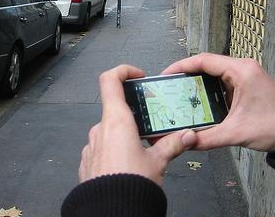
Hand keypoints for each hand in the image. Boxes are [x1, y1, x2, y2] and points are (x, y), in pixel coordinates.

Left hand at [79, 65, 196, 185]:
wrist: (111, 212)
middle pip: (115, 108)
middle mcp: (100, 129)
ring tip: (142, 150)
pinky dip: (114, 149)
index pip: (110, 79)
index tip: (137, 76)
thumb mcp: (158, 162)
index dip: (123, 71)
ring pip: (109, 130)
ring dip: (124, 135)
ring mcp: (91, 145)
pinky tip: (127, 164)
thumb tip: (187, 136)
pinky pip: (101, 147)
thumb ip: (173, 145)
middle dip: (133, 115)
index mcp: (116, 121)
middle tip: (149, 126)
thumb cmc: (131, 185)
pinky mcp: (87, 161)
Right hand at [162, 53, 274, 152]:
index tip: (167, 74)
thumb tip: (187, 140)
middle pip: (205, 64)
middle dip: (185, 74)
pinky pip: (220, 82)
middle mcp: (243, 69)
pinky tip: (198, 100)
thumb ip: (207, 138)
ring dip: (196, 81)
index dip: (181, 66)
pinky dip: (207, 89)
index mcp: (241, 71)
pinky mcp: (245, 85)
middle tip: (169, 84)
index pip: (203, 61)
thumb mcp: (236, 133)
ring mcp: (244, 76)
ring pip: (212, 72)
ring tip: (179, 91)